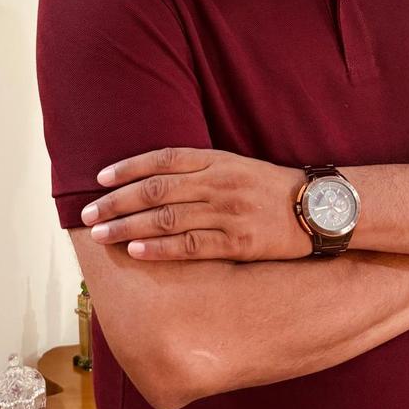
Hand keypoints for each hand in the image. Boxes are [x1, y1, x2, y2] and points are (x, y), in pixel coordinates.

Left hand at [80, 147, 312, 261]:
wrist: (319, 208)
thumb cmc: (274, 188)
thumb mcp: (239, 166)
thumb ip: (203, 169)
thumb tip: (157, 177)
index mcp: (219, 160)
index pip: (164, 158)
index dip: (130, 167)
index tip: (101, 177)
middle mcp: (219, 182)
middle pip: (157, 189)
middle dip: (117, 200)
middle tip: (89, 212)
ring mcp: (228, 212)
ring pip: (167, 218)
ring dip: (128, 225)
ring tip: (101, 234)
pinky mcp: (238, 242)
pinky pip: (190, 245)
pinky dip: (159, 247)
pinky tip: (136, 250)